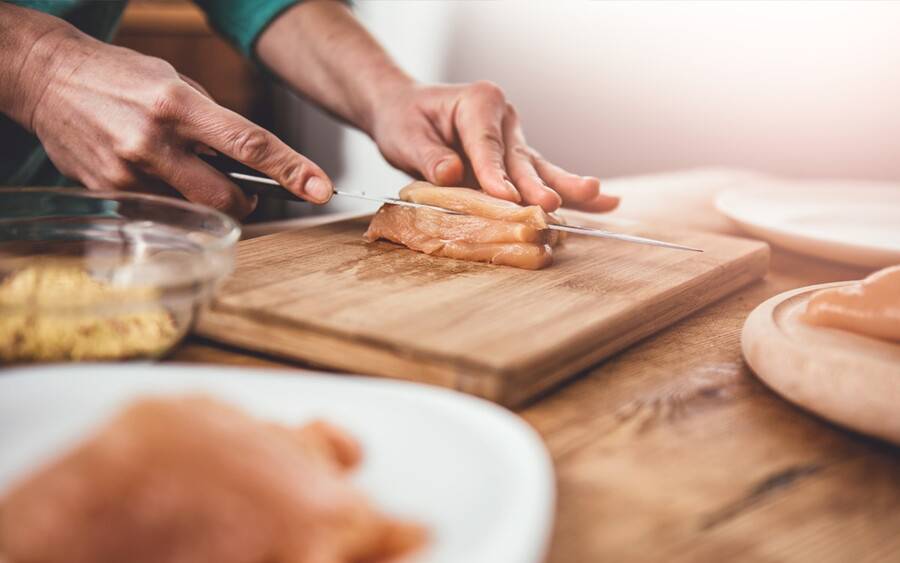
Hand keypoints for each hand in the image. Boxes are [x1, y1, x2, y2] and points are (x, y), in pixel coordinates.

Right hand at [27, 27, 332, 217]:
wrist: (47, 78)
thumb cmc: (120, 77)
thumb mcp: (174, 81)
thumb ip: (213, 122)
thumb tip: (250, 158)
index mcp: (178, 104)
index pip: (249, 144)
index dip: (290, 170)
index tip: (319, 188)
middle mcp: (154, 141)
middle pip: (226, 196)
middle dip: (245, 201)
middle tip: (243, 192)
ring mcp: (128, 172)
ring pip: (194, 210)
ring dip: (204, 200)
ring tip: (182, 170)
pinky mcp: (108, 194)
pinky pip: (161, 211)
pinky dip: (170, 199)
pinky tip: (150, 172)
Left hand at [370, 81, 618, 212]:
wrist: (407, 111)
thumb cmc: (405, 120)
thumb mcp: (406, 135)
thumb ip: (428, 156)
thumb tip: (450, 174)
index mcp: (479, 102)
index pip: (487, 145)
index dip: (495, 174)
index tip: (506, 199)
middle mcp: (505, 117)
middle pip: (521, 158)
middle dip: (535, 184)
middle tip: (548, 205)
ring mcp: (515, 138)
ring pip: (540, 167)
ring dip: (567, 187)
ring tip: (599, 197)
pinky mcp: (518, 159)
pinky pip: (543, 176)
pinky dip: (569, 192)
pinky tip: (606, 203)